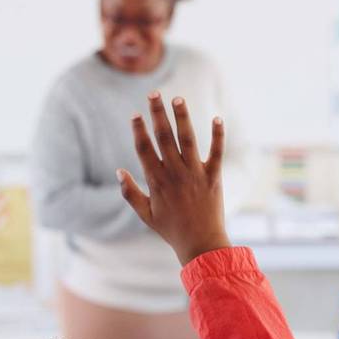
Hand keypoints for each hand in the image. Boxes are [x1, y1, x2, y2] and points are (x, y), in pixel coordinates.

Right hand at [118, 92, 229, 265]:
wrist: (201, 244)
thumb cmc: (171, 230)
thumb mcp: (146, 214)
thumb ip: (130, 193)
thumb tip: (120, 171)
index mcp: (156, 181)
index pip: (144, 149)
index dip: (138, 130)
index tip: (135, 114)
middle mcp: (175, 173)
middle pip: (164, 137)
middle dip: (157, 114)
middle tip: (154, 94)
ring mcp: (195, 174)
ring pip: (188, 139)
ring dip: (182, 117)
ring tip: (177, 98)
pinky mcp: (214, 177)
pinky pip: (217, 152)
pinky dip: (218, 135)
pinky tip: (217, 118)